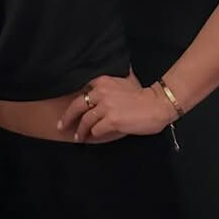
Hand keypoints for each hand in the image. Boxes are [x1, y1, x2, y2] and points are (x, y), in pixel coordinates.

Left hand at [57, 73, 173, 143]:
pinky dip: (93, 135)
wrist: (157, 104)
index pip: (82, 91)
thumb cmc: (143, 95)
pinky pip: (96, 130)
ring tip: (78, 137)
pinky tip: (92, 139)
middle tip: (61, 125)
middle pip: (77, 105)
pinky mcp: (111, 120)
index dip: (74, 101)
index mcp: (103, 81)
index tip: (69, 109)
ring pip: (86, 120)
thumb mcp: (126, 80)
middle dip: (67, 117)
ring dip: (81, 130)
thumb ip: (113, 80)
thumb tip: (107, 79)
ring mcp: (105, 107)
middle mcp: (101, 92)